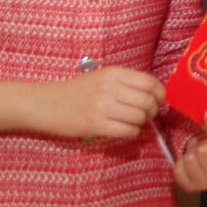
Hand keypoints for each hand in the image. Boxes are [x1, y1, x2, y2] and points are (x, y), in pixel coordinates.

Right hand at [37, 67, 165, 140]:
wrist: (46, 104)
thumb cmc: (77, 91)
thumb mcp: (102, 77)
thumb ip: (126, 82)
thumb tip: (154, 94)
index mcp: (114, 73)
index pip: (150, 82)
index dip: (160, 93)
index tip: (159, 100)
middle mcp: (110, 88)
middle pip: (148, 101)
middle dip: (153, 110)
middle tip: (148, 114)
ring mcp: (103, 107)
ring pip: (140, 117)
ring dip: (142, 122)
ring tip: (132, 121)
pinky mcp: (96, 125)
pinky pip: (128, 131)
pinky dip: (132, 133)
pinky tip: (124, 130)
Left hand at [173, 110, 206, 191]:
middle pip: (203, 150)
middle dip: (201, 142)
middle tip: (203, 141)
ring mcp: (205, 185)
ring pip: (189, 158)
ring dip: (191, 150)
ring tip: (196, 150)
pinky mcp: (190, 188)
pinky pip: (178, 169)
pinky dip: (181, 161)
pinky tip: (189, 161)